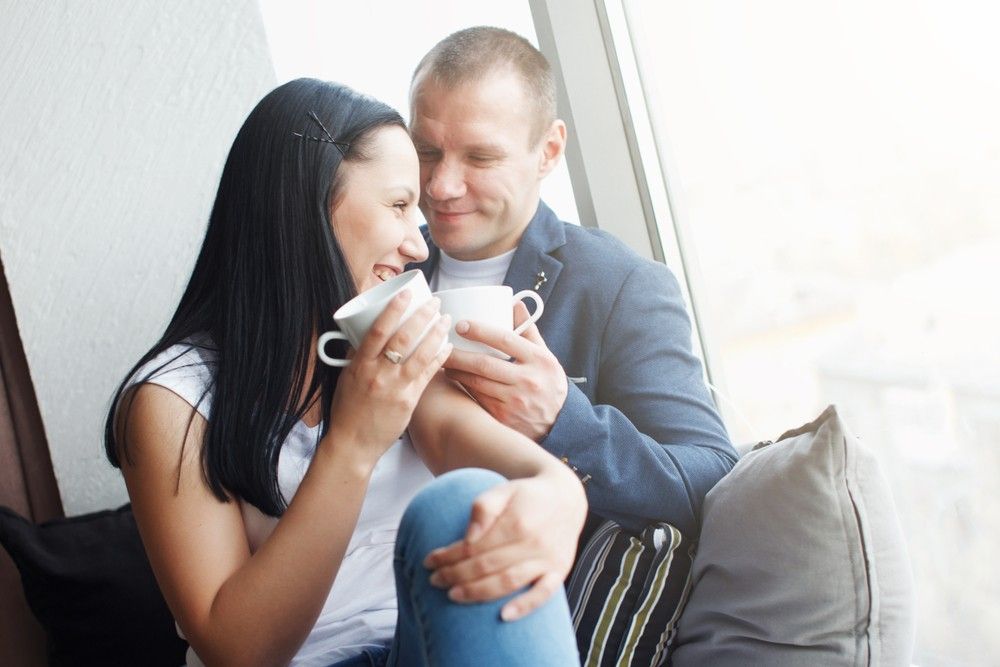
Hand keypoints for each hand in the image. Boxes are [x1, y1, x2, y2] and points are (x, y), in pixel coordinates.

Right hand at [326, 293, 451, 462]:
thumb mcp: (346, 377)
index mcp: (360, 365)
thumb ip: (358, 356)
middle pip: (404, 338)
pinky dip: (439, 358)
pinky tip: (448, 346)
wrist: (353, 443)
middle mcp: (378, 374)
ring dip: (436, 333)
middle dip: (422, 316)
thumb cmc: (348, 409)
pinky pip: (428, 374)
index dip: (393, 310)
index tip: (406, 294)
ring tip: (445, 319)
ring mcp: (395, 388)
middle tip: (435, 301)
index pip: (378, 330)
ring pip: (421, 354)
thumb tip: (367, 334)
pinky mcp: (409, 401)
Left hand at [423, 463, 586, 620]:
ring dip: (478, 592)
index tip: (429, 560)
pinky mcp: (559, 571)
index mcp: (517, 521)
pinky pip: (544, 594)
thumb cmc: (526, 496)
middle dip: (456, 575)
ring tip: (452, 595)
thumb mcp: (503, 490)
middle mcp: (534, 542)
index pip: (475, 545)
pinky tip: (504, 616)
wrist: (566, 498)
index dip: (449, 555)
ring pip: (509, 582)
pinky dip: (525, 606)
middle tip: (434, 579)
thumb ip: (483, 507)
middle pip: (487, 565)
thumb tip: (468, 537)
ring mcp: (548, 559)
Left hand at [443, 301, 567, 440]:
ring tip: (444, 363)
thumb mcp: (544, 354)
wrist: (560, 421)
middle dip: (458, 354)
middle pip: (484, 364)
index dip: (480, 331)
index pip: (505, 340)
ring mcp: (515, 401)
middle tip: (442, 345)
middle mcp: (528, 380)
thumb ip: (528, 330)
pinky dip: (464, 388)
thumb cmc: (548, 381)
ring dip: (456, 372)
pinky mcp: (504, 417)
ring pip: (476, 383)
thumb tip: (514, 303)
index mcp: (539, 359)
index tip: (460, 325)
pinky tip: (455, 381)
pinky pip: (478, 399)